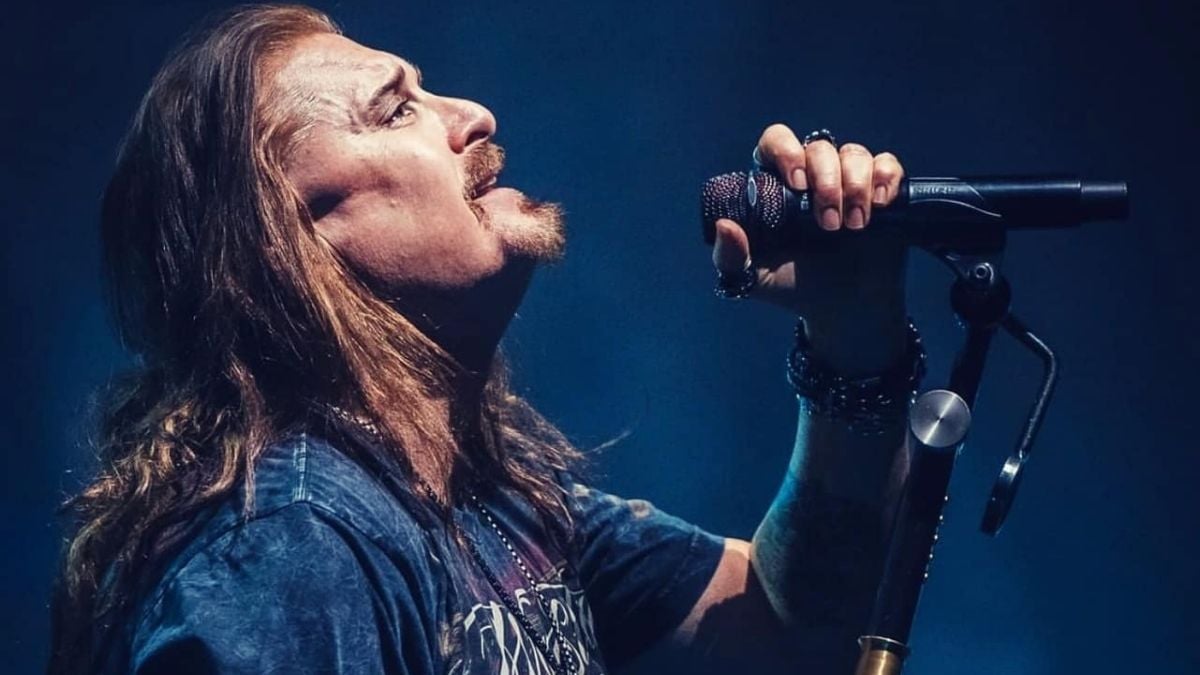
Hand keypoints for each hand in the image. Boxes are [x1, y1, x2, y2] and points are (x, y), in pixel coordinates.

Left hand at [712, 124, 908, 372]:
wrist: (841, 311)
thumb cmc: (792, 288)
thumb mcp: (753, 278)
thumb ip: (731, 257)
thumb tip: (725, 226)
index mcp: (777, 187)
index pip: (776, 142)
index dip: (786, 151)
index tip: (797, 183)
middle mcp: (812, 177)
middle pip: (819, 148)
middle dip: (826, 181)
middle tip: (828, 223)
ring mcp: (848, 183)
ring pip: (854, 154)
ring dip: (855, 185)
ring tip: (854, 226)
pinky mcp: (881, 193)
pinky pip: (887, 165)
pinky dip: (886, 177)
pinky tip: (880, 204)